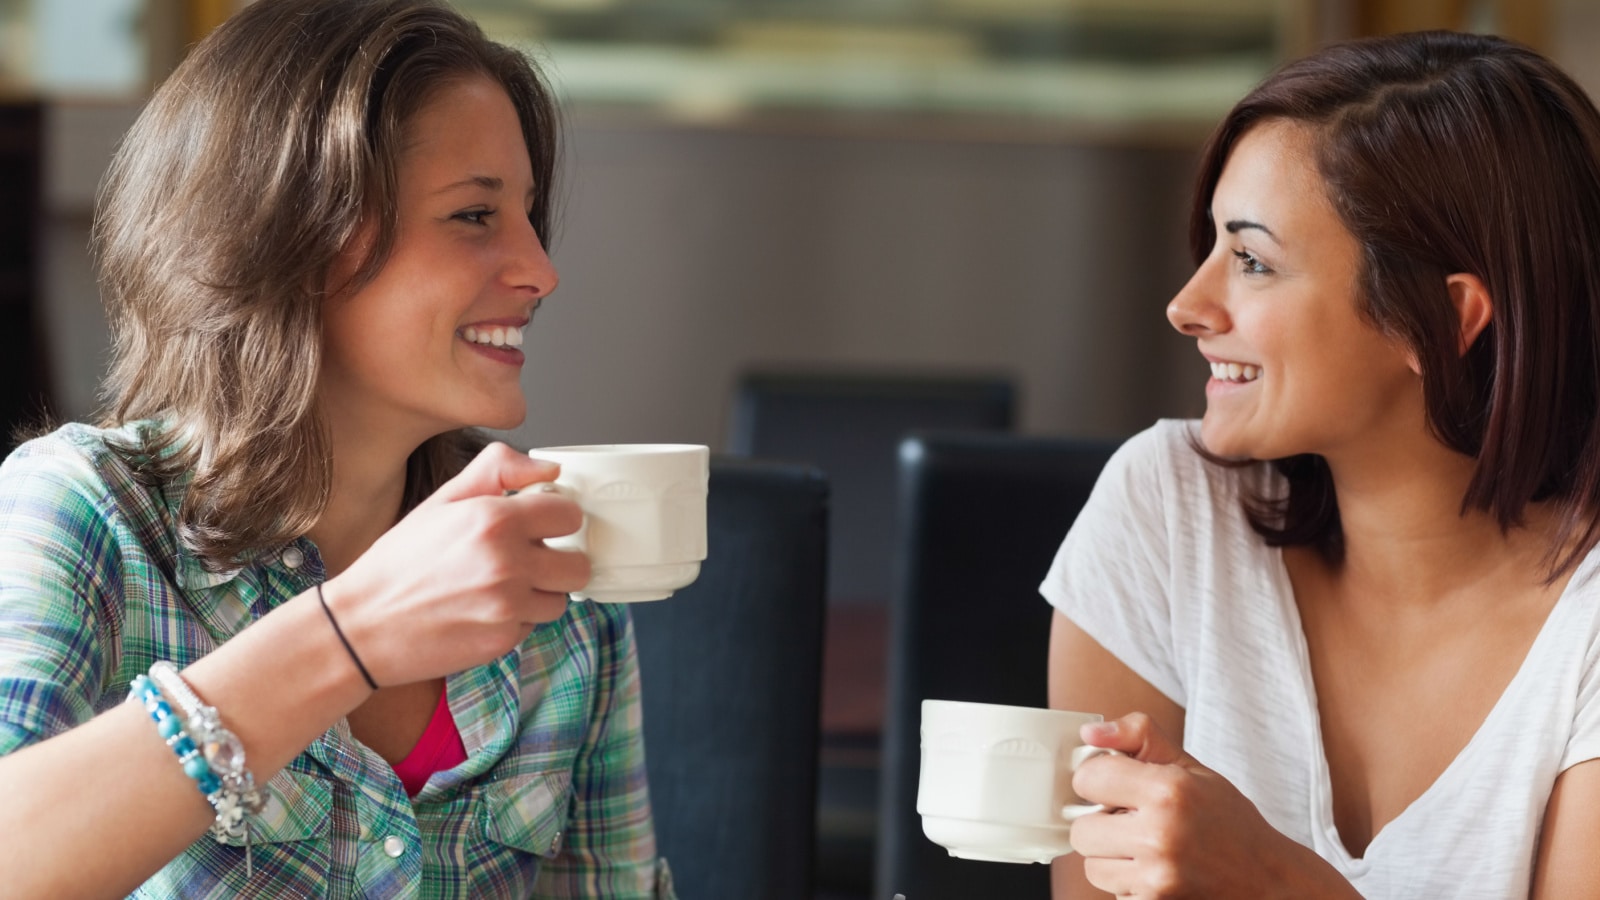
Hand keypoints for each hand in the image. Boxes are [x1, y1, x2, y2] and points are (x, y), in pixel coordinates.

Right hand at [321, 442, 590, 685]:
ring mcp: (507, 607)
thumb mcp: (443, 499)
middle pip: (579, 564)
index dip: (556, 519)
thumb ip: (499, 470)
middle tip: (528, 558)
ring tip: (501, 585)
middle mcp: (507, 564)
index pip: (571, 515)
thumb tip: (551, 469)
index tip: (540, 523)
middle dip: (559, 560)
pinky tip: (483, 610)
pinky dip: (517, 619)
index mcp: (494, 520)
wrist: (363, 625)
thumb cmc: (401, 560)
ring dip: (540, 593)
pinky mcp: (503, 641)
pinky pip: (534, 626)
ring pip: (561, 599)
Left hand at [1068, 713, 1347, 898]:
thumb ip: (1140, 737)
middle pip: (1082, 829)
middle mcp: (1161, 836)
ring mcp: (1157, 878)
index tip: (1114, 785)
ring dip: (1110, 857)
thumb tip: (1089, 734)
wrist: (1267, 880)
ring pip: (1092, 866)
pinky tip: (1155, 870)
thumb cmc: (1228, 820)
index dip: (1097, 780)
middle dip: (1101, 823)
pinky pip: (1112, 891)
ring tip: (1144, 847)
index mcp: (1169, 791)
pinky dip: (1127, 882)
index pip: (1088, 778)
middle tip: (1131, 821)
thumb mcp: (1191, 767)